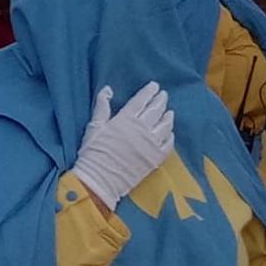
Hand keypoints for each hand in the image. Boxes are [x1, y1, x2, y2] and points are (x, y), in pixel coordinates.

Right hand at [72, 83, 174, 209]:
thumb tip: (107, 90)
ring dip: (168, 117)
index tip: (154, 86)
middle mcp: (141, 129)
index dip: (148, 92)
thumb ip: (102, 107)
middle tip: (164, 94)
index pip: (140, 101)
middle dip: (160, 101)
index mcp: (125, 119)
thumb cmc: (94, 151)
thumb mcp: (94, 126)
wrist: (101, 179)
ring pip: (164, 126)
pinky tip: (170, 133)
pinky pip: (168, 145)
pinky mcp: (155, 158)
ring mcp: (151, 144)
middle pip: (155, 111)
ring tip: (170, 112)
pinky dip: (170, 137)